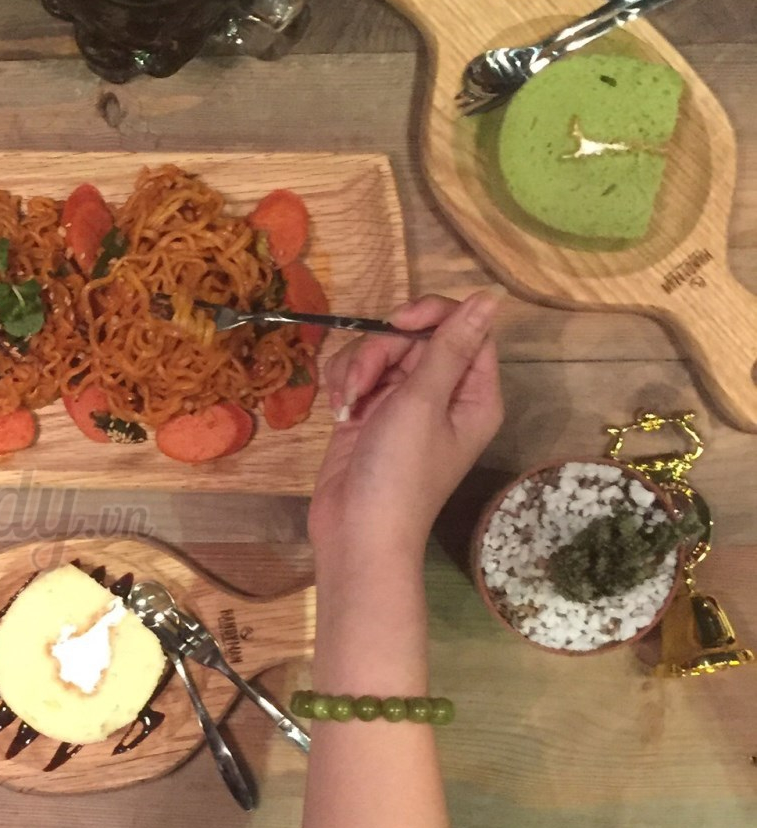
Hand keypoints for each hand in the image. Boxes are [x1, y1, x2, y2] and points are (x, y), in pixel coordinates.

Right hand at [308, 292, 503, 565]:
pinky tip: (338, 413)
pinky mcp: (367, 414)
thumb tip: (489, 296)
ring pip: (379, 353)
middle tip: (363, 384)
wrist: (356, 531)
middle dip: (380, 351)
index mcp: (472, 393)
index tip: (398, 324)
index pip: (464, 329)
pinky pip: (356, 375)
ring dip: (355, 369)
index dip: (430, 317)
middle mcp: (441, 395)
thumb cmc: (399, 473)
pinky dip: (343, 386)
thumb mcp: (423, 402)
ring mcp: (402, 405)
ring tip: (347, 406)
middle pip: (413, 338)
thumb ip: (450, 345)